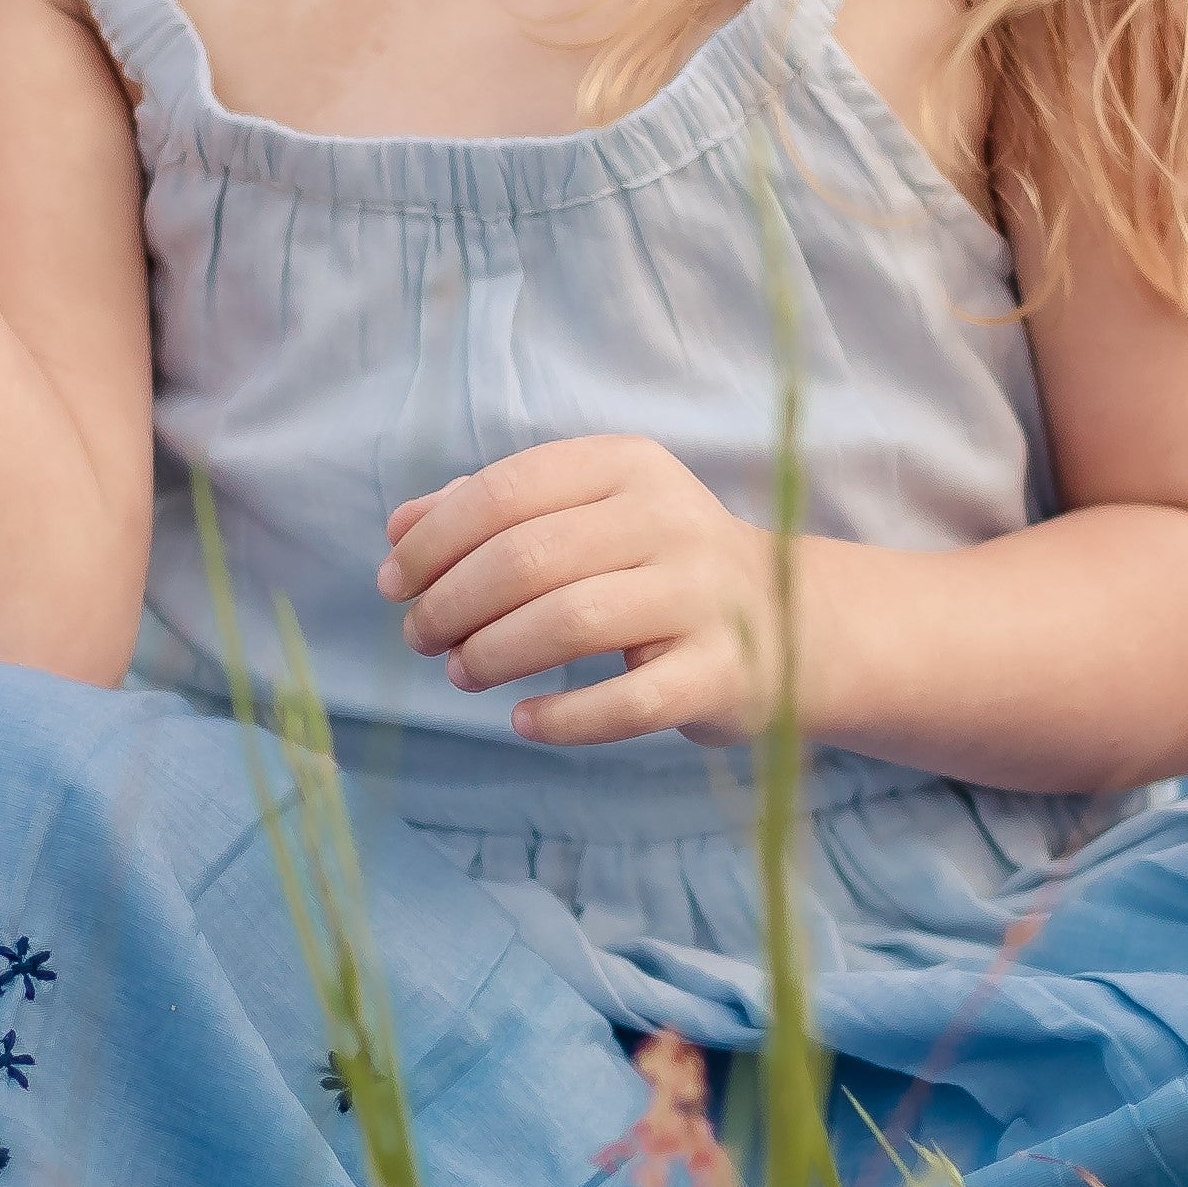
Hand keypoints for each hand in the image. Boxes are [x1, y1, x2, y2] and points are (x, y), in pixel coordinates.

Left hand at [376, 435, 784, 745]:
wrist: (793, 622)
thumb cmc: (657, 565)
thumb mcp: (587, 513)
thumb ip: (494, 510)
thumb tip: (398, 528)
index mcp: (628, 465)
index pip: (508, 490)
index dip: (435, 538)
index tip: (394, 582)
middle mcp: (671, 519)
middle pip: (529, 557)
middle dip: (452, 602)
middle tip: (420, 637)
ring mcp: (702, 596)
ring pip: (571, 622)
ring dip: (493, 654)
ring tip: (461, 673)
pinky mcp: (721, 672)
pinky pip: (627, 703)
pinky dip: (562, 719)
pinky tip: (523, 721)